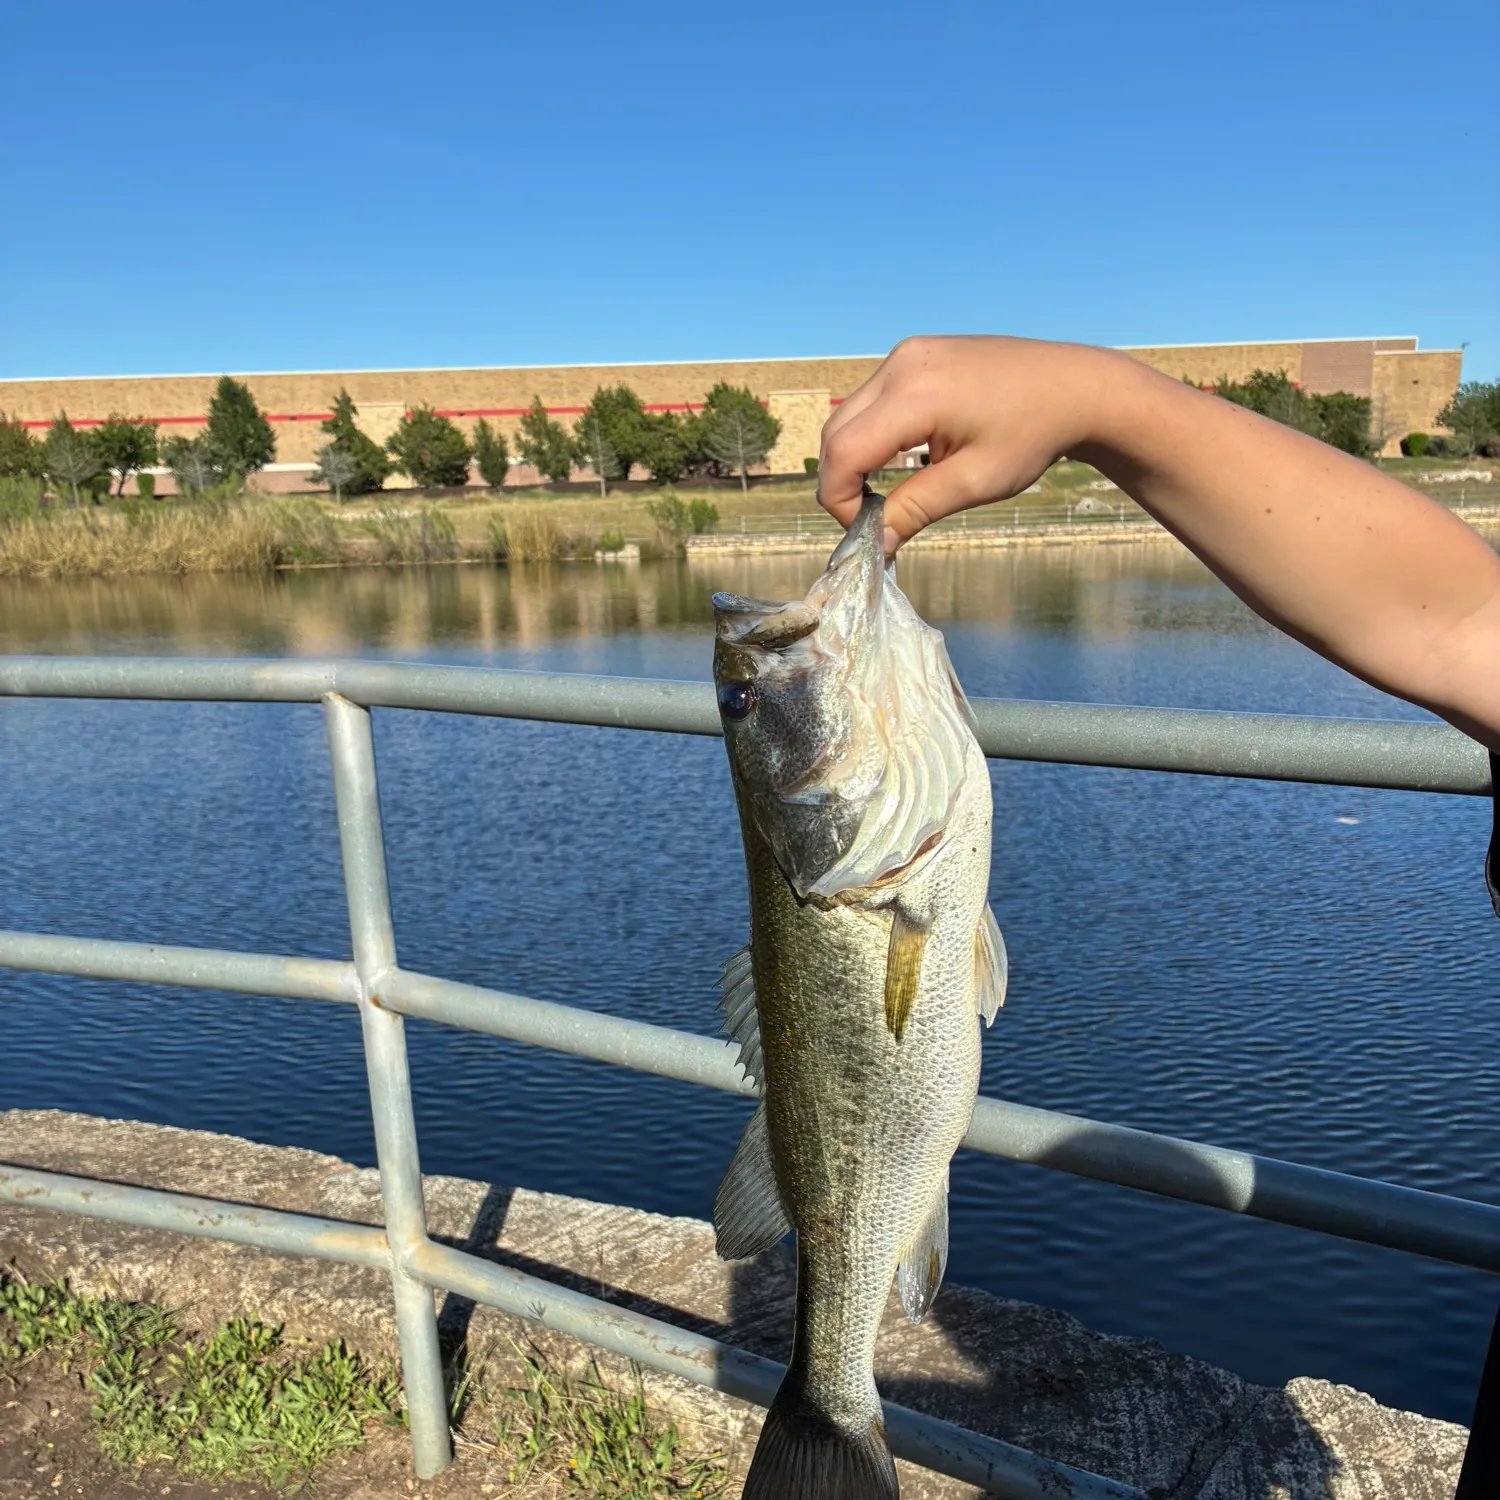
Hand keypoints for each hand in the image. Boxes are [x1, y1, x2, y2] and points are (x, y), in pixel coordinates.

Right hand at [817, 335, 1130, 547]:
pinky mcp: (913, 355)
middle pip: (836, 433)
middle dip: (843, 483)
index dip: (840, 500)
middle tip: (875, 520)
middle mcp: (901, 364)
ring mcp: (905, 355)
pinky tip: (903, 459)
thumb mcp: (974, 483)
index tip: (867, 531)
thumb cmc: (1032, 435)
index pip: (843, 452)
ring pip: (849, 417)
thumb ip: (915, 510)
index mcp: (916, 394)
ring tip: (889, 493)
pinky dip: (872, 436)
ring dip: (855, 460)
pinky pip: (871, 401)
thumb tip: (876, 543)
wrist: (1073, 387)